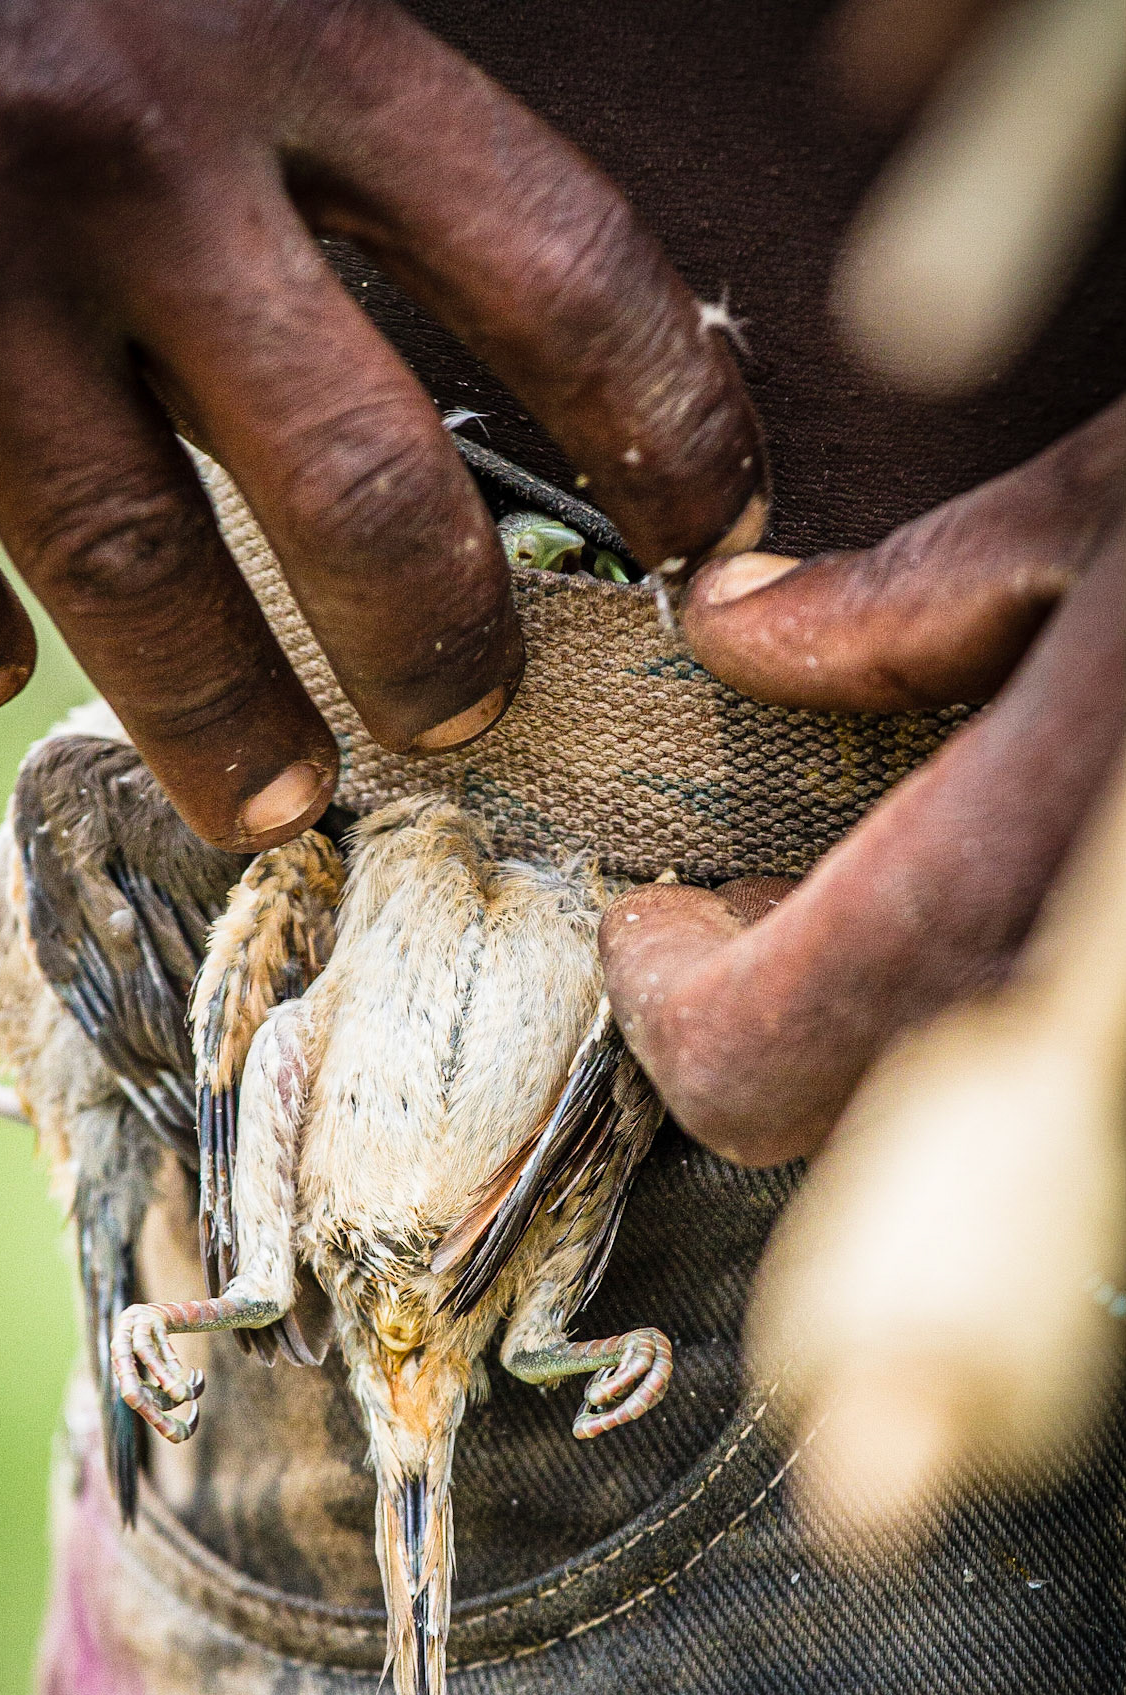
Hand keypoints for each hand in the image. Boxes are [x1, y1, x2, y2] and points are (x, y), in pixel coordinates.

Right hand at [0, 0, 764, 849]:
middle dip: (437, 643)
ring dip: (225, 719)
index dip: (666, 434)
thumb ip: (315, 124)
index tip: (706, 536)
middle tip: (465, 721)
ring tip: (276, 797)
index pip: (554, 273)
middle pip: (355, 481)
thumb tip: (453, 355)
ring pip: (133, 569)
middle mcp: (122, 140)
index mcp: (280, 23)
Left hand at [600, 397, 1125, 1162]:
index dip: (665, 1000)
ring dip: (856, 1036)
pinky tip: (994, 913)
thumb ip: (897, 602)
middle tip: (751, 907)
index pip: (743, 1058)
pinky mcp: (1125, 1052)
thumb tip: (736, 627)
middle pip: (818, 1132)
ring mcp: (1112, 1047)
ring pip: (927, 1129)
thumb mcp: (1110, 517)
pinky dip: (971, 1026)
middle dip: (749, 1025)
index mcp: (1015, 878)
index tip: (660, 915)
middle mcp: (1073, 1011)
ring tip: (869, 898)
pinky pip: (1034, 1083)